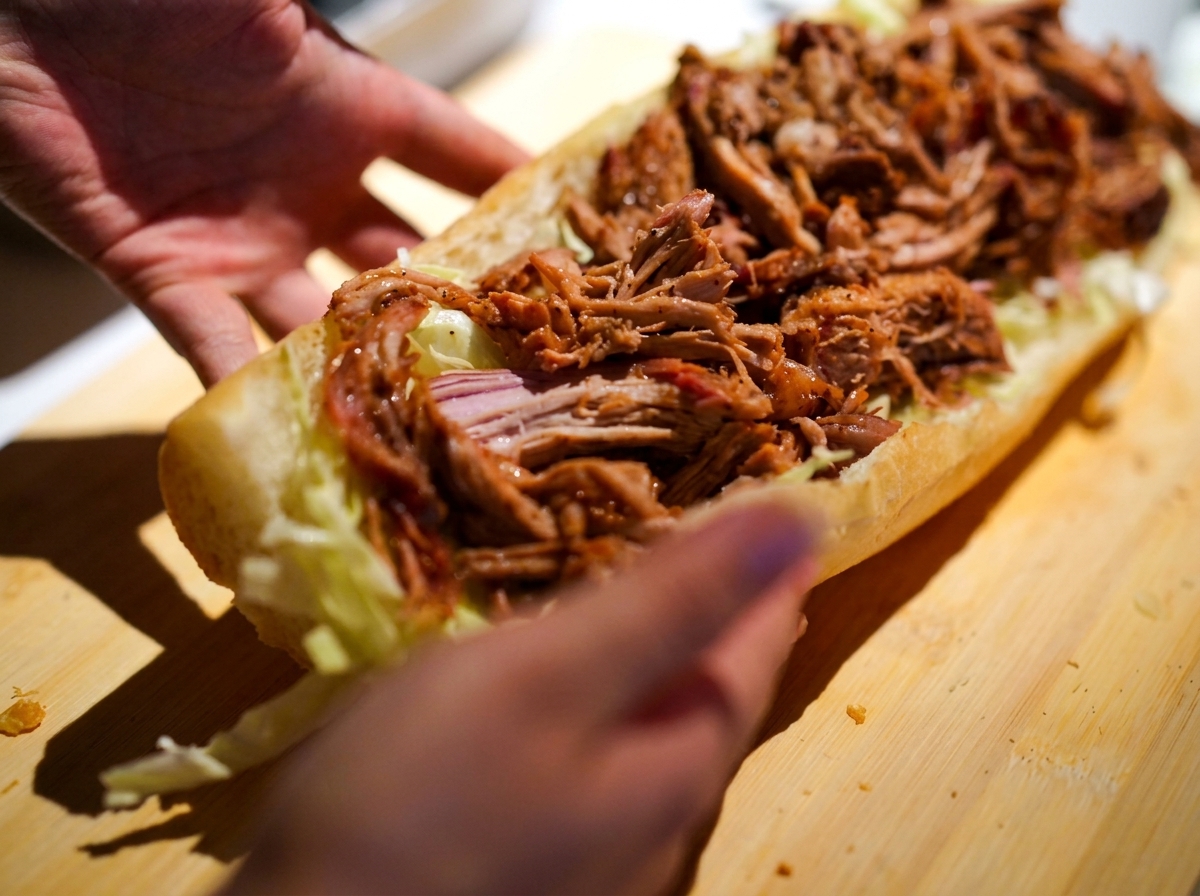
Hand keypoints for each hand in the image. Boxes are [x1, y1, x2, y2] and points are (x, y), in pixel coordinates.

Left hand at [0, 1, 527, 383]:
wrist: (8, 4)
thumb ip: (346, 29)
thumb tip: (488, 13)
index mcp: (346, 104)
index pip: (458, 156)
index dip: (520, 191)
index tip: (584, 239)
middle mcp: (306, 182)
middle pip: (405, 256)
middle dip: (458, 302)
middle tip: (521, 359)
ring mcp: (238, 233)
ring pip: (321, 317)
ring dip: (366, 361)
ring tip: (431, 416)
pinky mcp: (160, 268)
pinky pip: (211, 342)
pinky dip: (245, 386)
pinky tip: (300, 434)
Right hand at [228, 504, 816, 894]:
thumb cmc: (420, 797)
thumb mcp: (553, 674)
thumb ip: (672, 601)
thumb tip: (800, 521)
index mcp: (674, 766)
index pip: (752, 652)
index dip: (773, 577)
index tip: (799, 517)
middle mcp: (653, 827)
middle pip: (712, 703)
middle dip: (731, 625)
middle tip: (738, 560)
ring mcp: (594, 863)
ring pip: (656, 739)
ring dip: (670, 666)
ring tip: (667, 614)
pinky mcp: (533, 871)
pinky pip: (599, 765)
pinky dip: (607, 704)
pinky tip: (572, 700)